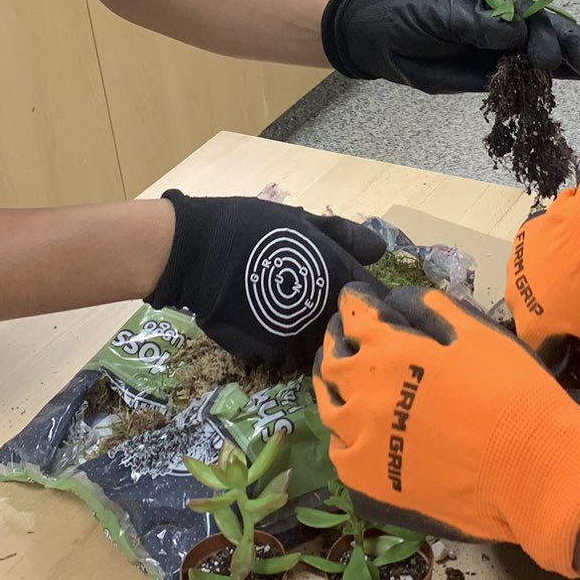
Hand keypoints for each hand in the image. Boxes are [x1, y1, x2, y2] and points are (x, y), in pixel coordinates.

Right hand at [149, 193, 383, 369]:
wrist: (199, 253)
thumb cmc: (254, 228)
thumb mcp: (303, 221)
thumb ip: (345, 237)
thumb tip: (381, 251)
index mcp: (340, 280)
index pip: (378, 300)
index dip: (376, 299)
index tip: (368, 296)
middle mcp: (326, 316)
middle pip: (353, 329)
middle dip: (348, 320)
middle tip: (325, 304)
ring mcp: (298, 342)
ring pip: (322, 347)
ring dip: (317, 336)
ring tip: (298, 317)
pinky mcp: (270, 358)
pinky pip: (290, 358)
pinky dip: (288, 347)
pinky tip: (273, 327)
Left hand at [315, 285, 579, 575]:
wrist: (531, 470)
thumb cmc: (512, 393)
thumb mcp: (478, 333)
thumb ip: (434, 310)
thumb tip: (402, 299)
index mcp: (389, 351)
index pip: (355, 315)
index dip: (354, 301)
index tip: (356, 297)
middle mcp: (364, 393)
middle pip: (332, 360)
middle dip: (336, 339)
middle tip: (343, 333)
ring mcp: (361, 440)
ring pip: (328, 406)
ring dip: (330, 386)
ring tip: (337, 379)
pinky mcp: (369, 480)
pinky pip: (339, 452)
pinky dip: (341, 435)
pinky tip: (352, 430)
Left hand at [321, 0, 579, 93]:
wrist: (379, 40)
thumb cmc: (408, 16)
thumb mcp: (440, 14)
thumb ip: (477, 25)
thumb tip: (516, 37)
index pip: (534, 14)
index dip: (551, 35)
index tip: (552, 59)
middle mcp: (510, 19)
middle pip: (552, 34)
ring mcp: (507, 47)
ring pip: (551, 55)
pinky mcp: (498, 73)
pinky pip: (532, 77)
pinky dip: (560, 80)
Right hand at [506, 138, 579, 356]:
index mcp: (529, 325)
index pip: (542, 347)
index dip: (566, 341)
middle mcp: (513, 293)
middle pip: (536, 310)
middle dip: (559, 306)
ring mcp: (518, 258)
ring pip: (538, 277)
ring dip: (558, 275)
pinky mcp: (529, 228)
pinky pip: (544, 247)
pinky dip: (560, 247)